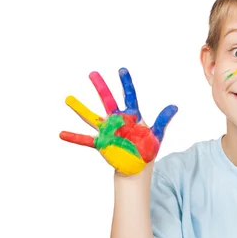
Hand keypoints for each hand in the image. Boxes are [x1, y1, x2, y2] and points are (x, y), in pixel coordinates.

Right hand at [59, 68, 177, 174]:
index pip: (129, 96)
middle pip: (108, 100)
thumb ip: (163, 120)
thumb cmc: (147, 150)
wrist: (137, 167)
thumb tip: (175, 106)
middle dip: (101, 87)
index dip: (125, 83)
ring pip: (91, 116)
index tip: (121, 69)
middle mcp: (117, 120)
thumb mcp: (157, 134)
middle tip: (92, 73)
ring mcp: (108, 130)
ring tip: (68, 98)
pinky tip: (61, 133)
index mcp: (132, 116)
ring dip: (80, 108)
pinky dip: (74, 137)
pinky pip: (85, 139)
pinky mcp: (101, 142)